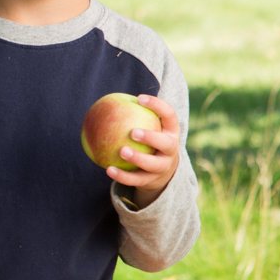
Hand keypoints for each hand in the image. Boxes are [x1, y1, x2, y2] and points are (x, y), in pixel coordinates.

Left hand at [106, 94, 180, 208]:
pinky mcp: (151, 181)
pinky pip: (136, 180)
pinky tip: (108, 170)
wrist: (161, 173)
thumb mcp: (150, 128)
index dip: (157, 106)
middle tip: (133, 132)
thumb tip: (108, 100)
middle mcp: (171, 150)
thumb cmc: (150, 143)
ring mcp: (163, 167)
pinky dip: (122, 176)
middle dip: (151, 138)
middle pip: (166, 144)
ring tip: (121, 151)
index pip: (169, 115)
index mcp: (171, 132)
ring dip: (137, 158)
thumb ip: (135, 116)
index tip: (140, 98)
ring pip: (152, 164)